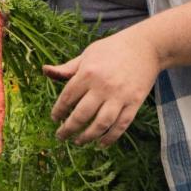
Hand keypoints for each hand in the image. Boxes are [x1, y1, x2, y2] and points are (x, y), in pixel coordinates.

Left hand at [42, 27, 161, 146]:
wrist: (145, 46)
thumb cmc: (111, 49)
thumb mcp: (87, 54)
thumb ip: (67, 68)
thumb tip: (45, 70)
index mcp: (88, 73)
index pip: (67, 98)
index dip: (58, 111)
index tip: (54, 119)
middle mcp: (103, 86)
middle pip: (81, 114)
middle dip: (68, 129)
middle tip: (61, 136)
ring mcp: (120, 96)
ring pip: (101, 124)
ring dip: (87, 136)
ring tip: (78, 142)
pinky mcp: (135, 103)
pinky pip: (121, 125)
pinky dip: (110, 137)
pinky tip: (101, 144)